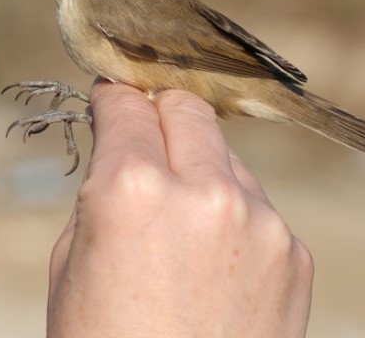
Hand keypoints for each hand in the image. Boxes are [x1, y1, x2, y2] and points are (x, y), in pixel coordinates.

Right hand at [48, 80, 312, 336]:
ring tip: (176, 221)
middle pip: (185, 109)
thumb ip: (101, 196)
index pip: (125, 104)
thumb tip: (122, 160)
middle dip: (158, 116)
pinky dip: (230, 214)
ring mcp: (259, 221)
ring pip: (224, 156)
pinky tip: (210, 261)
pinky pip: (255, 206)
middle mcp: (203, 190)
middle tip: (141, 141)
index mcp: (130, 188)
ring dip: (197, 168)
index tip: (109, 100)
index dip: (111, 99)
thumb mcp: (71, 264)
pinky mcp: (293, 254)